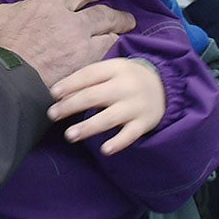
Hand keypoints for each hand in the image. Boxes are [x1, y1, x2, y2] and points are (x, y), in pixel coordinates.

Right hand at [0, 0, 134, 88]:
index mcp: (51, 6)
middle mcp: (73, 26)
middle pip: (106, 15)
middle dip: (119, 15)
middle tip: (128, 16)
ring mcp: (81, 52)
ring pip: (111, 40)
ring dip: (117, 37)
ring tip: (121, 37)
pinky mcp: (83, 75)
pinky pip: (106, 63)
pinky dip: (111, 59)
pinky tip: (111, 62)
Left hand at [49, 56, 165, 153]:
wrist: (165, 86)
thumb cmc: (127, 78)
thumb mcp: (111, 71)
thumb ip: (89, 80)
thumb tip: (61, 95)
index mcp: (115, 68)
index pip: (89, 75)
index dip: (70, 84)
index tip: (53, 94)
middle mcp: (126, 86)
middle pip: (95, 96)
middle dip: (71, 105)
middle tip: (53, 114)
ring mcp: (136, 106)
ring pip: (109, 117)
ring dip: (88, 127)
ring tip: (70, 135)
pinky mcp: (145, 123)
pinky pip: (130, 134)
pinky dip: (118, 142)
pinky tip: (105, 150)